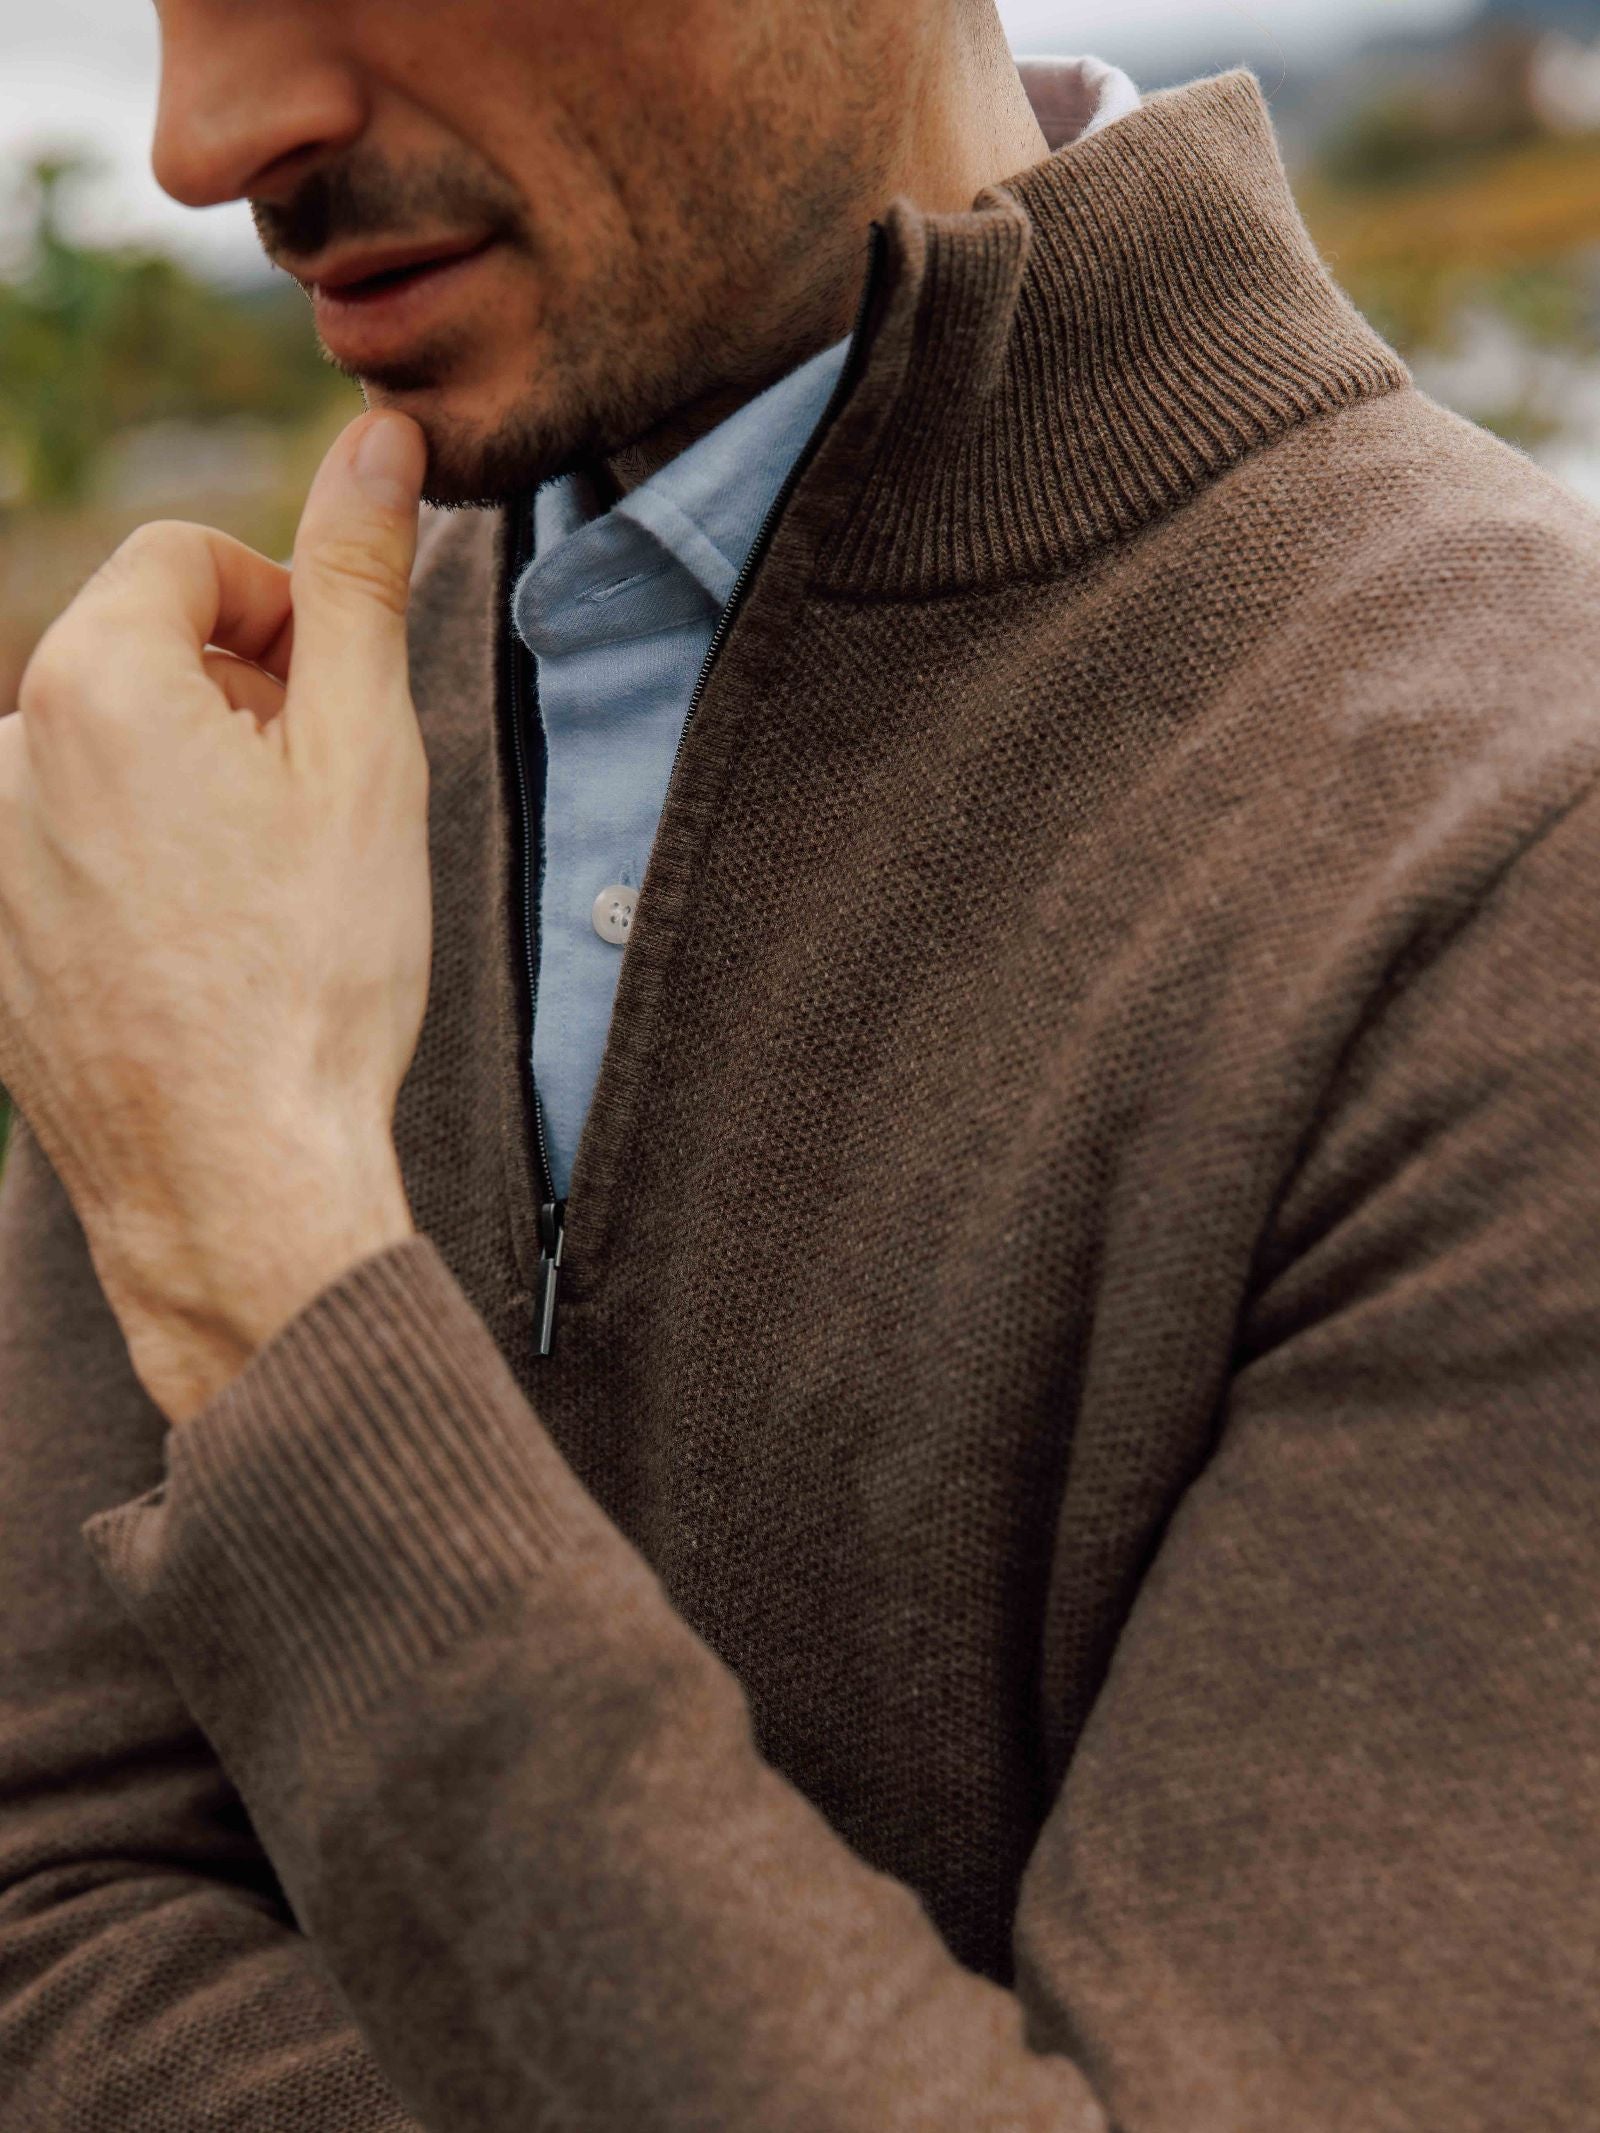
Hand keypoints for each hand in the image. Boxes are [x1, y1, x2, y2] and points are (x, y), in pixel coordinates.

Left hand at [0, 413, 431, 1423]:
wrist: (238, 1183)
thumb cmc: (315, 974)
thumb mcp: (366, 758)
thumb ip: (358, 580)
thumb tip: (373, 435)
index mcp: (94, 684)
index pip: (182, 559)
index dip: (281, 607)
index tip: (335, 698)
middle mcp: (4, 754)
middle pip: (135, 652)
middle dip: (235, 698)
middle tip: (318, 808)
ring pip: (101, 755)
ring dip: (187, 783)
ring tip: (263, 894)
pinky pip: (63, 848)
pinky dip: (137, 864)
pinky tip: (207, 951)